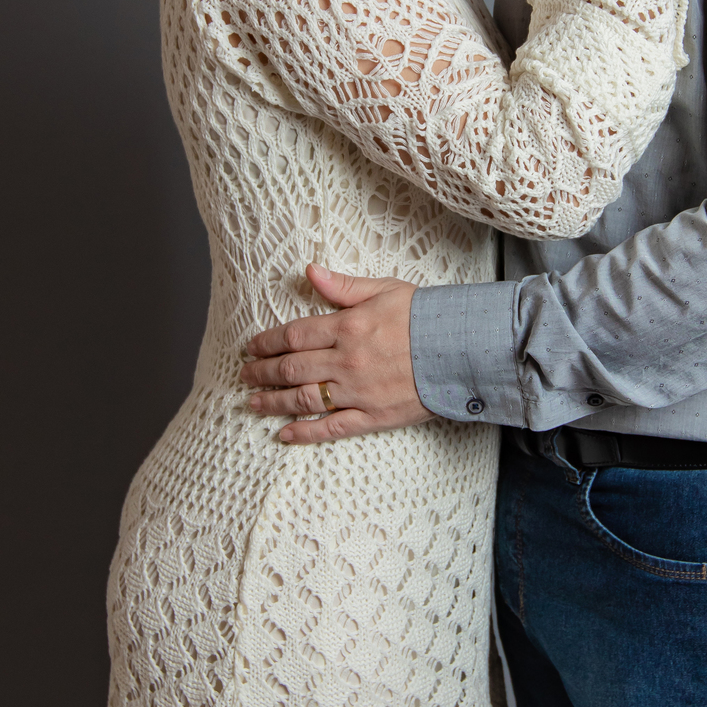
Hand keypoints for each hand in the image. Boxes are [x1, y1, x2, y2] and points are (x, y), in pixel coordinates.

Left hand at [240, 265, 431, 443]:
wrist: (462, 349)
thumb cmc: (425, 316)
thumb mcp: (384, 289)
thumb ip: (343, 286)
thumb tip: (309, 272)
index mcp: (347, 326)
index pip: (294, 335)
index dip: (266, 342)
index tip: (250, 347)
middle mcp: (346, 360)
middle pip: (291, 368)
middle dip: (262, 372)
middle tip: (245, 375)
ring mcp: (358, 391)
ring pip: (304, 399)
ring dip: (273, 402)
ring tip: (253, 402)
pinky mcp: (373, 415)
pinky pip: (332, 427)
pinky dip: (305, 433)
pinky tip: (284, 434)